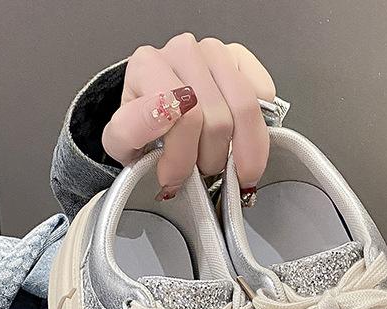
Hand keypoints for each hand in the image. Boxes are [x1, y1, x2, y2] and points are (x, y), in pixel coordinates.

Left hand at [102, 34, 275, 199]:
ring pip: (245, 109)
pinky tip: (239, 139)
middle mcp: (182, 51)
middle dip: (210, 160)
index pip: (182, 117)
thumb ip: (131, 131)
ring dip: (239, 150)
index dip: (182, 159)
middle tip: (197, 172)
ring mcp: (215, 52)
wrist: (157, 117)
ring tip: (223, 163)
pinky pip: (263, 97)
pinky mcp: (240, 58)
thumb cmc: (144, 132)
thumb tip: (162, 114)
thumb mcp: (122, 142)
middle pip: (217, 120)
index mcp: (148, 66)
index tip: (173, 179)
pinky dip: (257, 128)